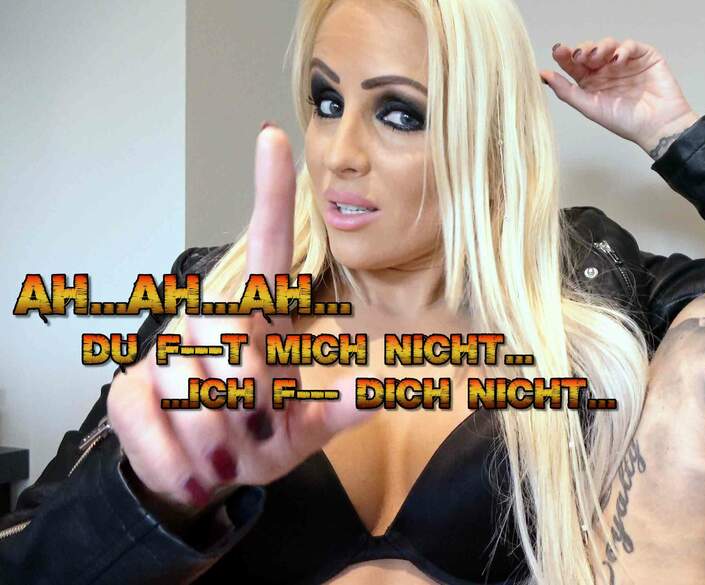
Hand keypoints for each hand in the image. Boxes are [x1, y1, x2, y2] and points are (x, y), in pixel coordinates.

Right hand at [107, 124, 375, 519]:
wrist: (198, 478)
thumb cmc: (258, 441)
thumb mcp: (307, 432)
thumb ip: (340, 410)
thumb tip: (383, 387)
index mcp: (261, 325)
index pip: (268, 250)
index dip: (270, 197)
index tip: (275, 138)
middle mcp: (212, 325)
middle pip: (223, 328)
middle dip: (244, 391)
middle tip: (253, 431)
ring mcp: (165, 354)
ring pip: (187, 375)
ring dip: (214, 432)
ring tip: (226, 452)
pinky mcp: (128, 389)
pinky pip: (149, 419)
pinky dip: (177, 457)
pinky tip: (192, 471)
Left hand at [541, 37, 700, 157]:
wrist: (656, 126)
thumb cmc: (625, 122)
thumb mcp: (590, 107)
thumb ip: (566, 91)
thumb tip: (543, 75)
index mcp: (591, 82)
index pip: (574, 65)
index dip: (565, 55)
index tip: (558, 51)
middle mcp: (606, 71)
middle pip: (589, 51)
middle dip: (583, 50)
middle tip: (579, 56)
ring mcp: (625, 62)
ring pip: (608, 44)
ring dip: (600, 47)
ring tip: (598, 57)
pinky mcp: (644, 57)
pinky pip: (630, 45)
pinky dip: (622, 49)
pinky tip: (618, 60)